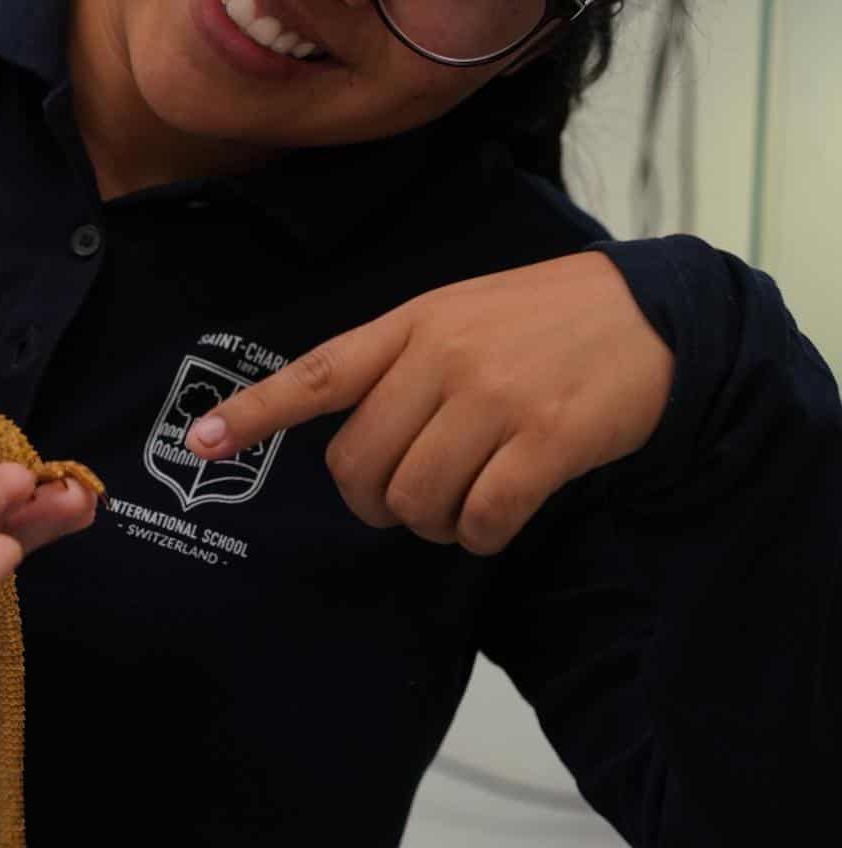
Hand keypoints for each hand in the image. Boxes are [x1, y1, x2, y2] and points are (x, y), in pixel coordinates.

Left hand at [186, 251, 673, 554]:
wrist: (649, 312)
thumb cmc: (543, 320)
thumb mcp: (458, 314)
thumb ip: (401, 364)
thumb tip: (355, 447)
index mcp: (411, 325)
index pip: (318, 373)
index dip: (255, 413)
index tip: (198, 444)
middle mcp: (443, 358)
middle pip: (360, 466)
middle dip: (375, 502)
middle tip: (408, 501)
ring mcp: (494, 399)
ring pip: (417, 500)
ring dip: (434, 524)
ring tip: (464, 502)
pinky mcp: (547, 439)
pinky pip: (483, 518)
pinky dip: (483, 535)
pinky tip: (502, 515)